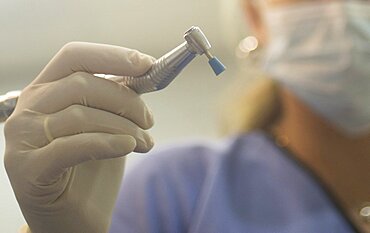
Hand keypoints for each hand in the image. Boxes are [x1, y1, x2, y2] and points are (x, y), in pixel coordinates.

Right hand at [4, 42, 154, 232]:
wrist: (75, 217)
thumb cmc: (92, 168)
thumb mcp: (107, 124)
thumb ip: (116, 99)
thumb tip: (143, 73)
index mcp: (46, 91)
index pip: (75, 56)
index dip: (112, 56)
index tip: (147, 64)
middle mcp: (28, 108)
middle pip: (83, 84)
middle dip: (127, 101)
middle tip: (150, 121)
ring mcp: (22, 139)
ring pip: (82, 115)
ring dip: (126, 127)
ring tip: (146, 142)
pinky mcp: (27, 169)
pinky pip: (75, 145)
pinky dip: (108, 143)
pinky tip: (129, 146)